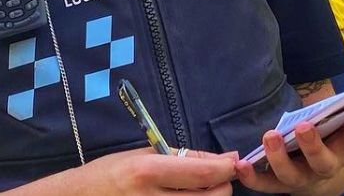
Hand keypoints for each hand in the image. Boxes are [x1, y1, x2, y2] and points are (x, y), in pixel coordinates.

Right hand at [0, 147, 236, 195]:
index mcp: (148, 173)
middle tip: (213, 177)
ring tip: (196, 189)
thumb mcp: (143, 155)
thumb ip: (184, 157)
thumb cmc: (109, 173)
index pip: (206, 173)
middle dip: (221, 185)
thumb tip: (223, 159)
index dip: (227, 167)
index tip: (234, 161)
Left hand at [234, 99, 343, 195]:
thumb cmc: (335, 134)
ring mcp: (302, 176)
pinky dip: (253, 178)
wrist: (319, 170)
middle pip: (322, 162)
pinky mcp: (279, 181)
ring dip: (279, 159)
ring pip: (291, 176)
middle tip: (304, 126)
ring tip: (270, 136)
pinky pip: (265, 184)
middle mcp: (326, 164)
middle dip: (313, 146)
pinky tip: (241, 164)